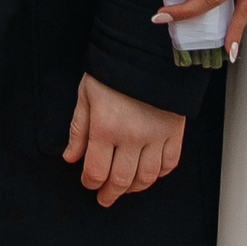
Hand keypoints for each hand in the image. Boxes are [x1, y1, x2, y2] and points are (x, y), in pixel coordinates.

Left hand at [62, 72, 186, 206]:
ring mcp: (156, 135)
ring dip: (134, 188)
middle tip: (105, 196)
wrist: (146, 49)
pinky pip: (169, 163)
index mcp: (106, 127)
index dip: (90, 182)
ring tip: (126, 188)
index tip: (88, 182)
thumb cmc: (113, 68)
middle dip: (110, 192)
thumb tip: (71, 157)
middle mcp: (132, 136)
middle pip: (121, 180)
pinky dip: (159, 173)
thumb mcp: (86, 93)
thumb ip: (79, 129)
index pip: (96, 171)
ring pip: (146, 177)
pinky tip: (150, 172)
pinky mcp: (175, 130)